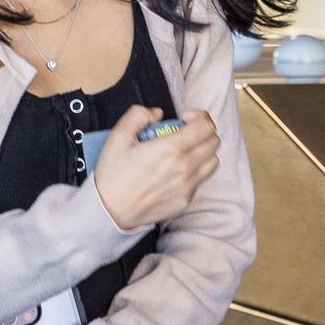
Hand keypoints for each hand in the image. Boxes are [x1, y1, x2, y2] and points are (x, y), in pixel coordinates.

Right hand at [94, 105, 219, 229]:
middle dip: (202, 130)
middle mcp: (185, 168)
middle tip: (184, 131)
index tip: (183, 118)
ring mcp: (188, 186)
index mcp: (170, 149)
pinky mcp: (186, 200)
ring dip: (203, 150)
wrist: (110, 210)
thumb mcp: (118, 136)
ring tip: (184, 150)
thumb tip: (157, 114)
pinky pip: (202, 179)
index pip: (205, 126)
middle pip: (214, 141)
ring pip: (213, 161)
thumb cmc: (113, 175)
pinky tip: (176, 169)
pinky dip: (195, 169)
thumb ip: (138, 115)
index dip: (198, 116)